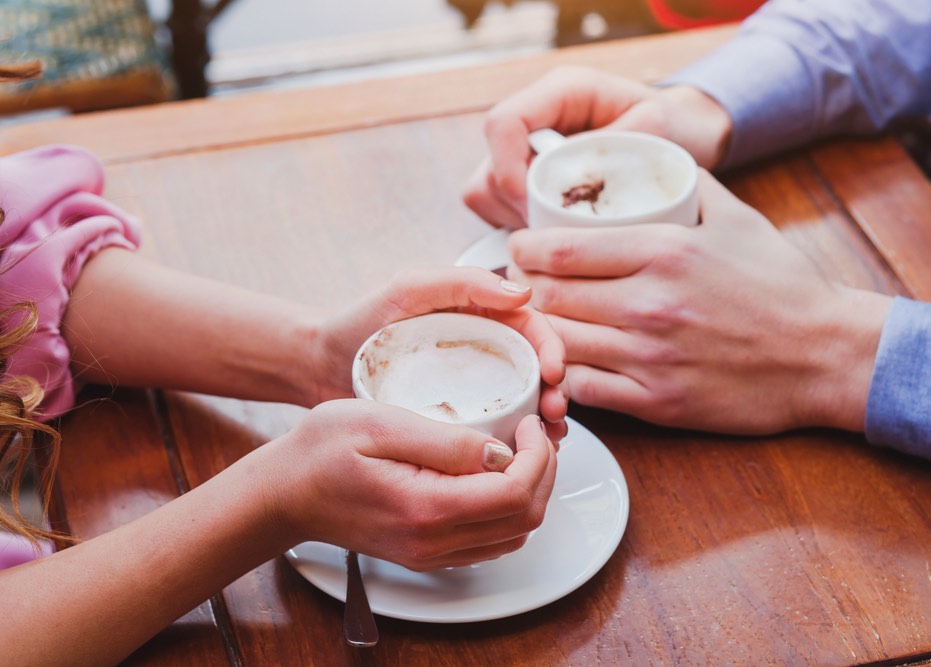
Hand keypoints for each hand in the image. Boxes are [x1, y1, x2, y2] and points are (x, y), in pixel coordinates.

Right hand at [266, 399, 557, 569]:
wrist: (283, 495)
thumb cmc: (321, 451)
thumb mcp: (380, 424)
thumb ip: (445, 441)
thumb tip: (500, 450)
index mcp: (427, 509)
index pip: (516, 495)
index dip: (539, 456)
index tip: (529, 422)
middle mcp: (435, 542)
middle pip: (525, 519)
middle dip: (544, 472)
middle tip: (532, 432)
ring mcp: (431, 553)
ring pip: (514, 534)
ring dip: (530, 491)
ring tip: (519, 449)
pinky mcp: (427, 552)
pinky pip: (490, 541)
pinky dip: (508, 508)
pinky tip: (495, 473)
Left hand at [313, 266, 567, 440]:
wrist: (321, 367)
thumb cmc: (361, 323)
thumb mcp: (409, 290)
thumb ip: (461, 283)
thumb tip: (522, 292)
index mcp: (481, 316)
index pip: (532, 328)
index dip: (552, 348)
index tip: (552, 373)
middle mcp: (484, 351)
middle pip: (537, 369)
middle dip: (556, 391)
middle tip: (554, 413)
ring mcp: (473, 387)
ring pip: (525, 402)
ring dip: (544, 421)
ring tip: (546, 439)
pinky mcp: (458, 418)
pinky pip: (497, 429)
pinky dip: (516, 442)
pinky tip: (520, 455)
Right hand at [462, 66, 732, 228]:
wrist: (685, 139)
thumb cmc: (674, 128)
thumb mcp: (656, 129)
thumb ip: (614, 148)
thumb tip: (574, 179)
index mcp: (561, 93)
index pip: (503, 124)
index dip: (508, 170)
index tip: (536, 206)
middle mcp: (536, 121)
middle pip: (489, 169)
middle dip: (516, 208)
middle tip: (559, 231)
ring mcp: (526, 154)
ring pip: (486, 195)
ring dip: (517, 223)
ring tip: (563, 235)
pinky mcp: (527, 183)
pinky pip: (499, 212)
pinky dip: (520, 230)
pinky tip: (557, 238)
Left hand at [506, 171, 891, 434]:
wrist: (824, 355)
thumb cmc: (780, 286)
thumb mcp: (737, 219)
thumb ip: (686, 186)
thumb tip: (647, 157)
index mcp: (664, 252)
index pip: (560, 249)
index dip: (524, 248)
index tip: (520, 247)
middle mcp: (650, 305)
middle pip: (548, 295)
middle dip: (524, 287)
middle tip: (522, 284)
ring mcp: (651, 358)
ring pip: (558, 343)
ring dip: (540, 331)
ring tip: (538, 320)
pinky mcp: (657, 402)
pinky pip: (583, 390)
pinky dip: (565, 375)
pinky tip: (567, 361)